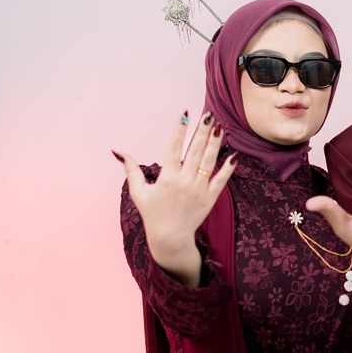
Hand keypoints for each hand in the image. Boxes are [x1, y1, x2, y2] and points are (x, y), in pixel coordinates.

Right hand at [116, 112, 237, 285]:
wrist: (170, 238)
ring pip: (209, 162)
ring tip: (219, 126)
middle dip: (202, 131)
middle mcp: (184, 182)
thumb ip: (131, 169)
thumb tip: (118, 150)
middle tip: (208, 114)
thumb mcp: (138, 191)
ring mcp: (199, 190)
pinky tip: (234, 153)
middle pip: (194, 151)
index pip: (173, 148)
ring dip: (215, 143)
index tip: (185, 114)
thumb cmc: (152, 213)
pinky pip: (221, 179)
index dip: (179, 130)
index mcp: (167, 178)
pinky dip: (228, 167)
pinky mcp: (210, 198)